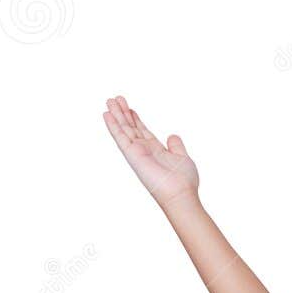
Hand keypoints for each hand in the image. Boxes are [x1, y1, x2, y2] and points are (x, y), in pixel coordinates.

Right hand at [102, 95, 199, 209]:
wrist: (180, 194)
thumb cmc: (184, 182)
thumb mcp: (182, 158)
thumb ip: (176, 146)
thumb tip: (172, 136)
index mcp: (156, 151)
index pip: (143, 131)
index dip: (136, 119)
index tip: (130, 108)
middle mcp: (145, 151)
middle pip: (131, 128)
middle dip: (123, 113)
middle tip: (115, 99)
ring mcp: (137, 153)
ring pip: (124, 130)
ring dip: (116, 115)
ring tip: (109, 100)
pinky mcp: (132, 155)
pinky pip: (120, 137)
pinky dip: (113, 126)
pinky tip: (106, 115)